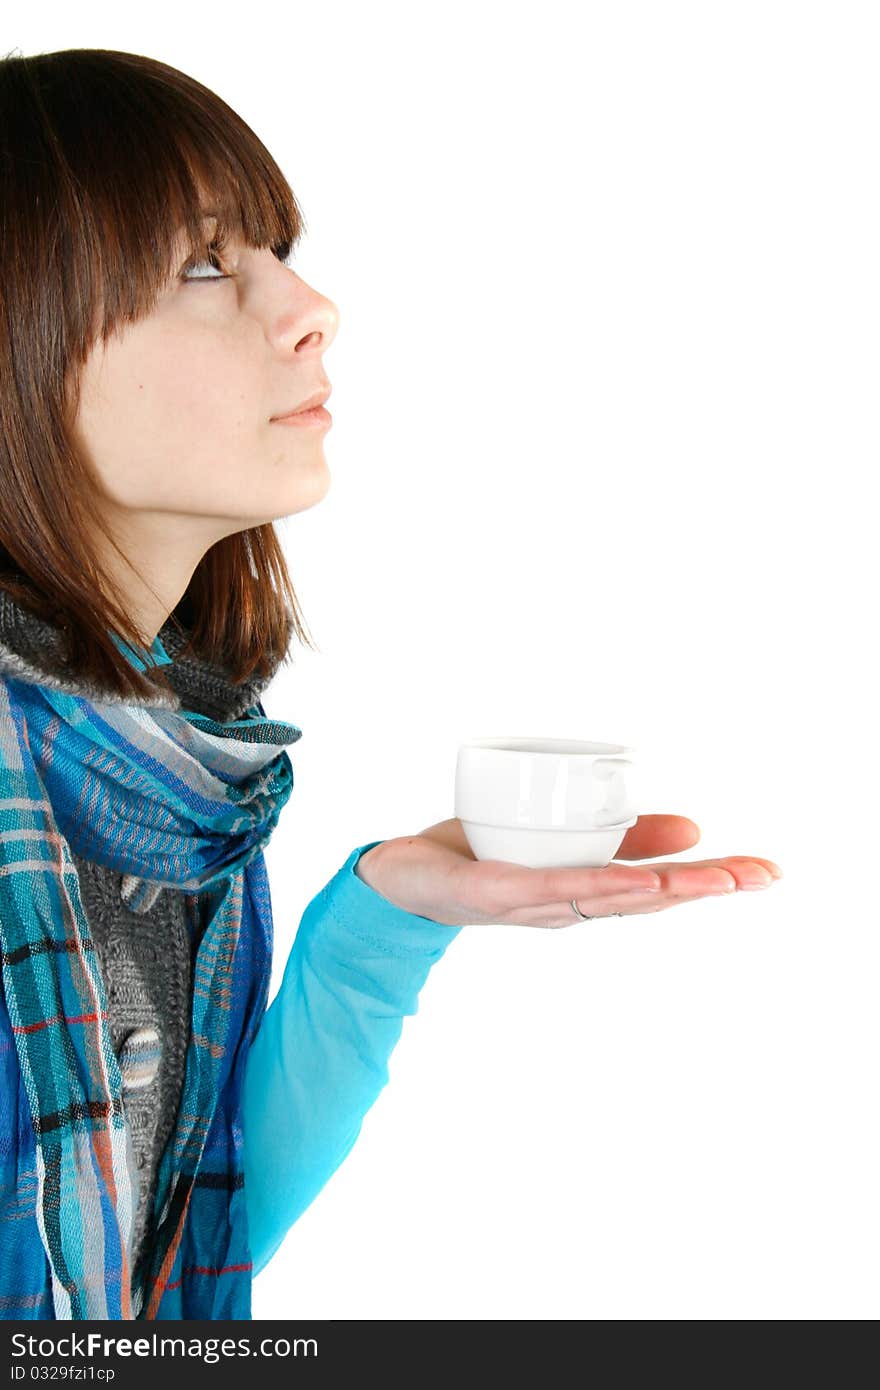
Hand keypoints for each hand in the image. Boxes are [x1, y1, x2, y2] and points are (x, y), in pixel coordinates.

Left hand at [354, 815, 782, 927]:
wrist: (401, 879)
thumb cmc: (483, 857)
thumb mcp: (563, 838)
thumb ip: (624, 835)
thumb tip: (694, 828)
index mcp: (587, 892)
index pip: (663, 888)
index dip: (717, 878)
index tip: (769, 871)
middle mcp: (568, 906)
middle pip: (646, 899)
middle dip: (706, 886)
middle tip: (761, 875)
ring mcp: (532, 903)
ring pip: (605, 896)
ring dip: (661, 889)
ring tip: (710, 878)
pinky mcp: (494, 891)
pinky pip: (550, 888)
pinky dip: (594, 886)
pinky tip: (631, 882)